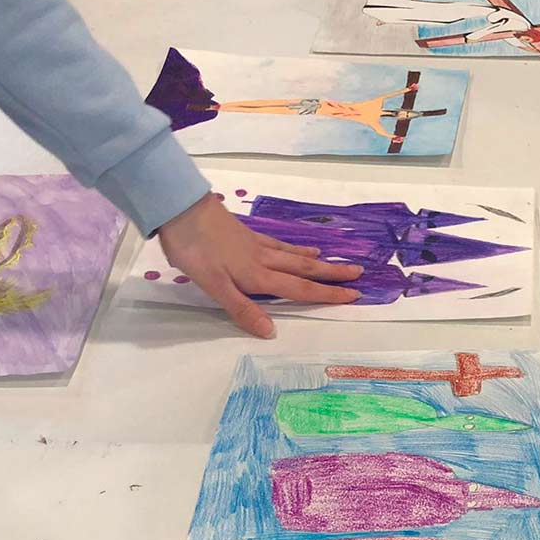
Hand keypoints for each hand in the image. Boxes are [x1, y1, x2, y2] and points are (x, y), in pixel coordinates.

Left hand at [157, 194, 360, 338]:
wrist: (180, 207)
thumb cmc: (194, 248)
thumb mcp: (214, 285)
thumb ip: (242, 309)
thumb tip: (271, 332)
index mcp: (258, 276)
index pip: (300, 289)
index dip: (326, 294)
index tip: (353, 295)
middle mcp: (263, 260)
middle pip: (304, 269)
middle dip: (331, 275)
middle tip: (358, 274)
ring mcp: (255, 245)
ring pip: (294, 256)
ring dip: (316, 261)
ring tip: (334, 262)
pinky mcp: (245, 234)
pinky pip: (278, 244)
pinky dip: (293, 248)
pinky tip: (297, 247)